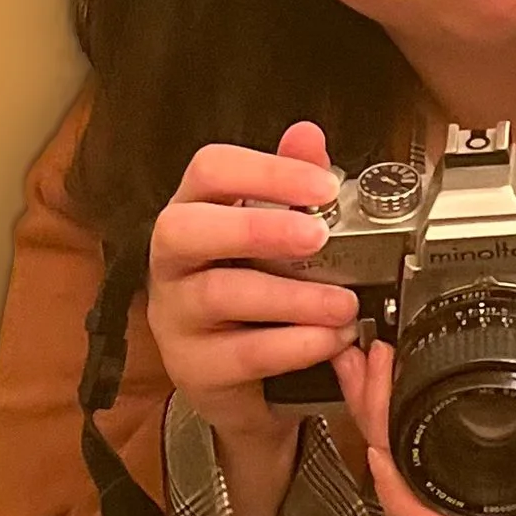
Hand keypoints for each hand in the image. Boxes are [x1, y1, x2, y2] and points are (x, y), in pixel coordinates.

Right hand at [147, 123, 356, 515]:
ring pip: (219, 295)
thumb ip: (290, 186)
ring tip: (344, 303)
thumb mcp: (275, 236)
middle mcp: (172, 260)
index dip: (265, 171)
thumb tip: (307, 135)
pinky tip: (330, 339)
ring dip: (291, 297)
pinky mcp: (193, 368)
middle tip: (317, 237)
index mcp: (194, 211)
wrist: (242, 380)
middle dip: (256, 228)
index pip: (208, 170)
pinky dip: (294, 345)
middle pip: (187, 228)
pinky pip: (241, 354)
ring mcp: (175, 315)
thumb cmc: (255, 292)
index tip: (323, 186)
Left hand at [333, 301, 515, 515]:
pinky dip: (400, 434)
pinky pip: (426, 475)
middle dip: (378, 433)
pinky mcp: (483, 497)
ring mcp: (488, 513)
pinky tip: (386, 395)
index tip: (383, 449)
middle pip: (413, 501)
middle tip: (372, 368)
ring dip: (380, 430)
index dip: (406, 501)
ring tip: (363, 369)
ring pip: (412, 488)